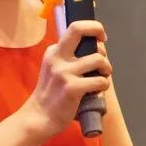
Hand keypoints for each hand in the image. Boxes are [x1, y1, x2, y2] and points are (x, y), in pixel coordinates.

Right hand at [24, 19, 111, 138]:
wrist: (39, 117)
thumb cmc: (51, 95)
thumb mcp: (54, 69)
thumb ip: (69, 58)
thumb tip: (96, 48)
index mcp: (53, 51)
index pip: (76, 27)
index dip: (94, 28)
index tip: (101, 38)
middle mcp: (57, 57)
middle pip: (81, 30)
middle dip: (99, 34)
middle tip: (102, 60)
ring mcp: (64, 72)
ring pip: (98, 59)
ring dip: (106, 69)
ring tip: (102, 78)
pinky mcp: (72, 88)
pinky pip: (100, 81)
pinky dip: (104, 85)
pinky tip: (97, 91)